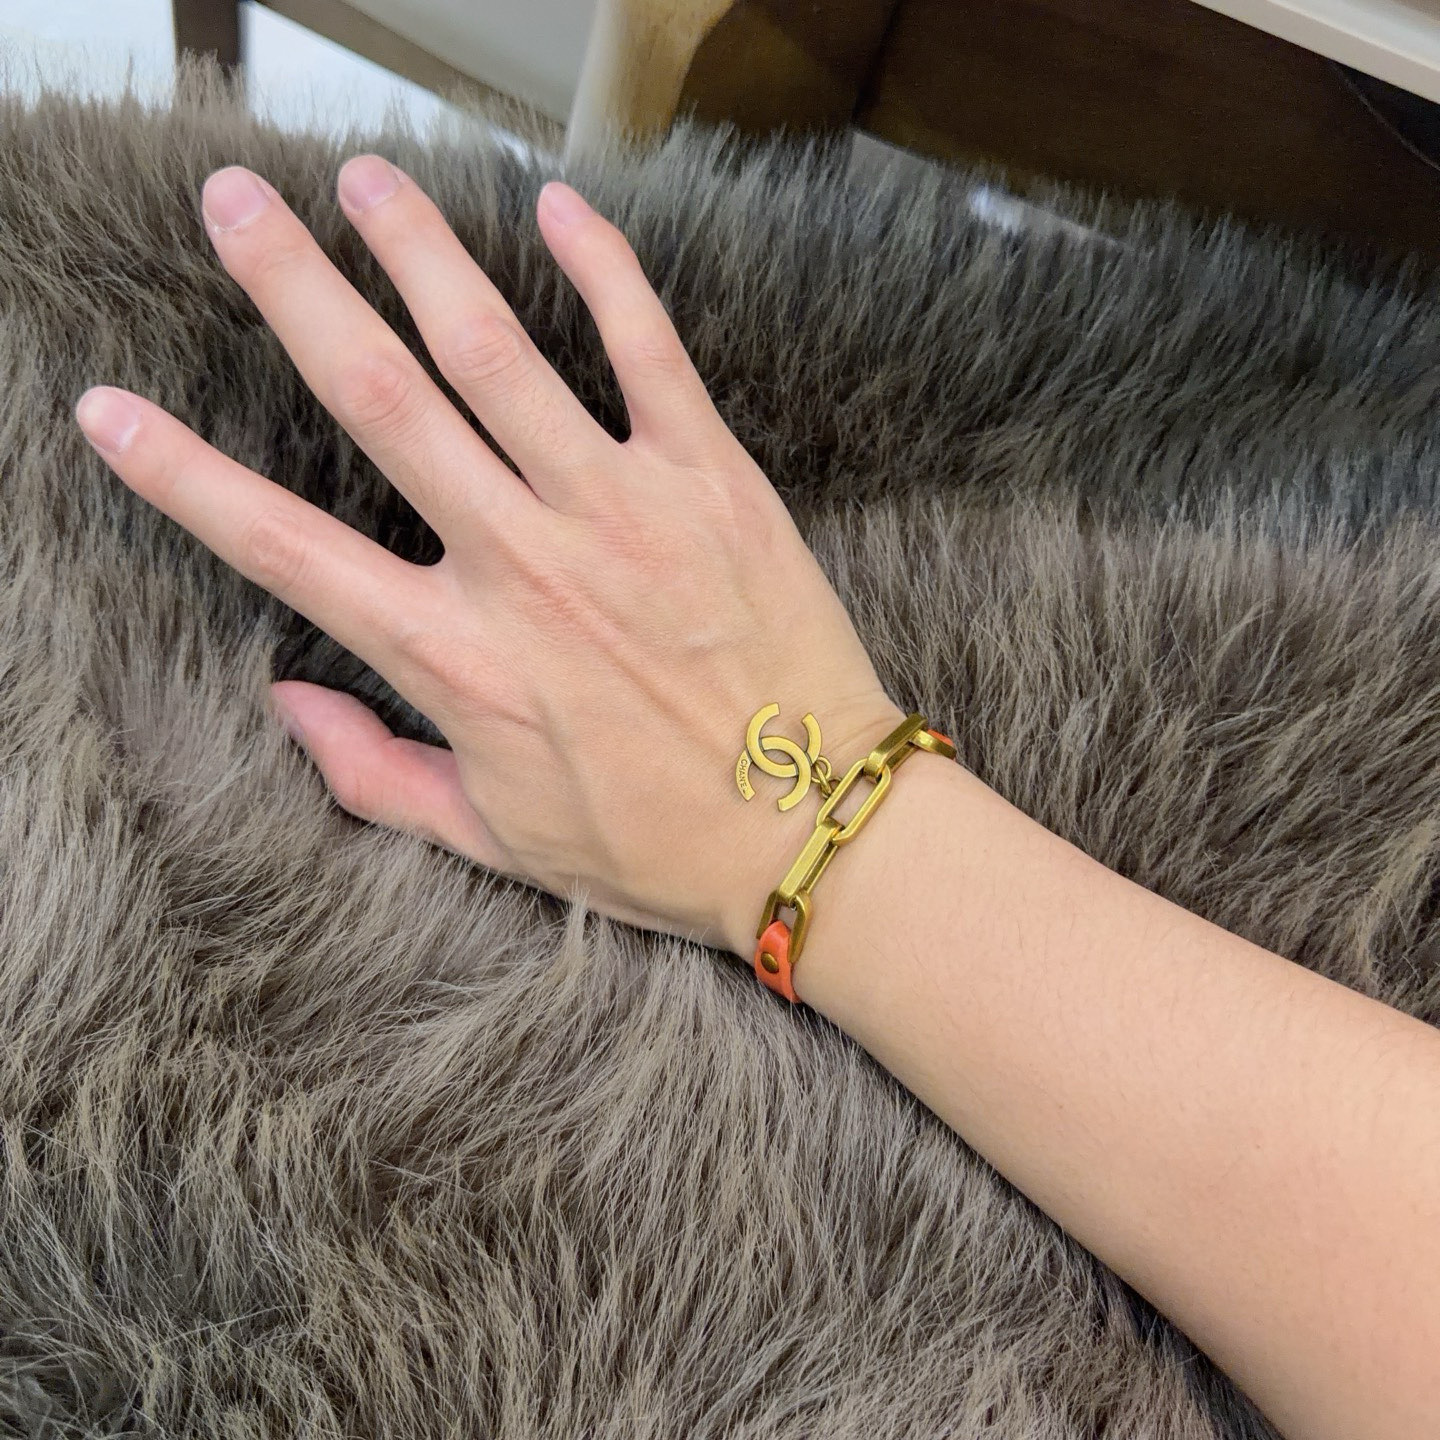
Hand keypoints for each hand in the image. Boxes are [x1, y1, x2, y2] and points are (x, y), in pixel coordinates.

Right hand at [73, 157, 905, 959]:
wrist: (810, 824)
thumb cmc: (654, 843)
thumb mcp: (494, 838)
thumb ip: (375, 774)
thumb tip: (283, 705)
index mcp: (456, 657)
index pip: (285, 550)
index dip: (183, 478)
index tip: (109, 412)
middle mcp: (523, 566)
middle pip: (381, 401)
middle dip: (294, 292)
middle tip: (235, 209)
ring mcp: (618, 512)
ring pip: (497, 354)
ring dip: (420, 254)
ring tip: (363, 182)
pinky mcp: (709, 481)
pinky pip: (648, 351)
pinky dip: (601, 272)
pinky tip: (553, 209)